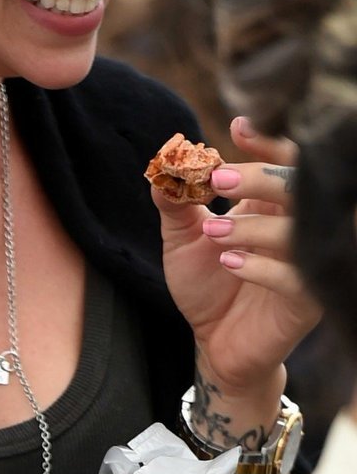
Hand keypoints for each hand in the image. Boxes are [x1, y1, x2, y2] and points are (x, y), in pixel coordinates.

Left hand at [155, 115, 319, 396]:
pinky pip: (296, 277)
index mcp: (274, 204)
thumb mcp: (183, 240)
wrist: (215, 344)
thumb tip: (166, 160)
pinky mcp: (306, 300)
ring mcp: (306, 263)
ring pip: (298, 230)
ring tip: (214, 234)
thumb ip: (176, 200)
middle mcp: (298, 227)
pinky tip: (230, 265)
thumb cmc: (206, 287)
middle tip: (218, 180)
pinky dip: (262, 267)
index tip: (237, 128)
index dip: (268, 140)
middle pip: (300, 185)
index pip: (286, 159)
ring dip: (253, 226)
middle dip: (259, 177)